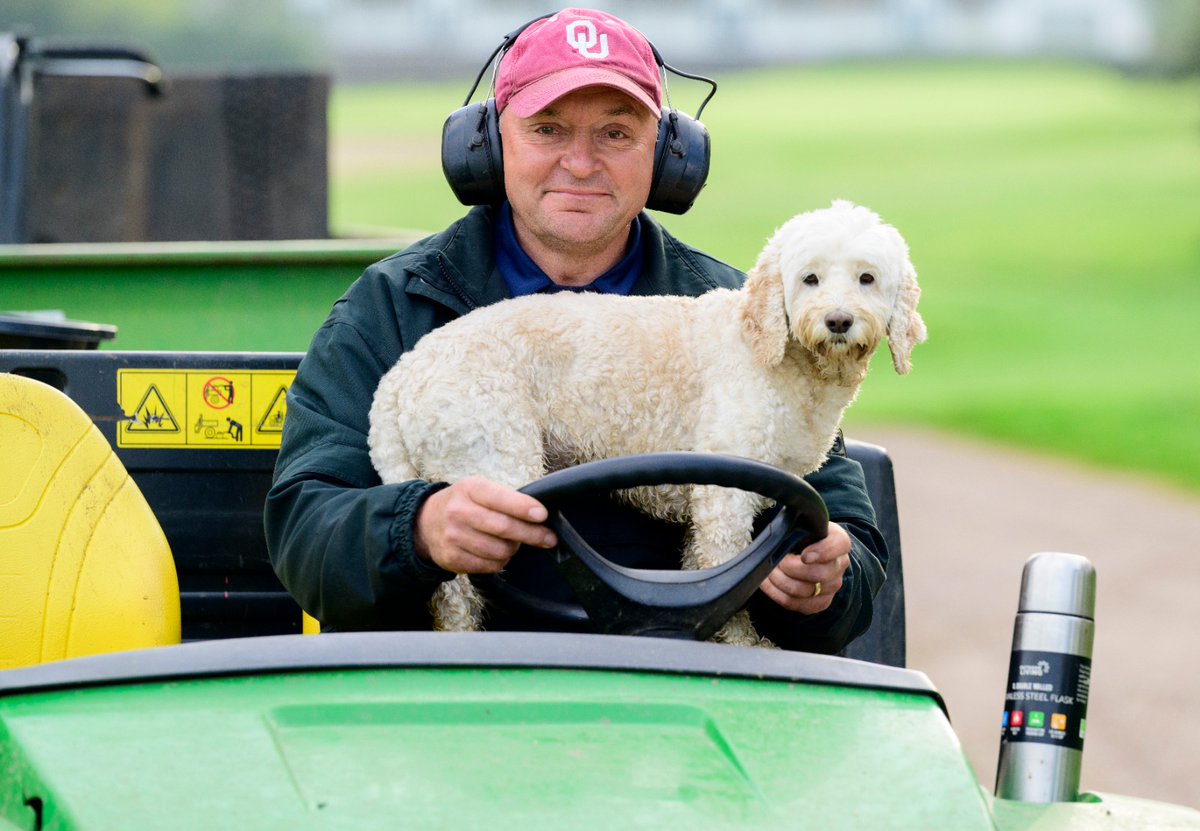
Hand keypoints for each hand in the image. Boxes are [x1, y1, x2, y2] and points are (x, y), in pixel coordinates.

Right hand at [414, 477, 556, 573]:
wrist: (425, 522)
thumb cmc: (464, 504)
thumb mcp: (479, 490)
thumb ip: (506, 499)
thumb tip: (539, 516)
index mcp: (470, 489)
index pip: (501, 498)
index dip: (524, 508)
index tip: (543, 515)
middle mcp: (459, 511)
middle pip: (504, 528)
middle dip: (532, 535)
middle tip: (548, 538)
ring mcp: (453, 536)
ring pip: (499, 550)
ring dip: (513, 549)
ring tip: (512, 543)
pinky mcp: (452, 558)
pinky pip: (489, 566)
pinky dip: (500, 562)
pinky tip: (498, 553)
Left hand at [759, 521, 850, 614]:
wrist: (806, 551)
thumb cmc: (803, 535)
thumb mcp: (804, 524)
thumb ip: (798, 525)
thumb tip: (782, 533)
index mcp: (839, 542)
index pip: (838, 545)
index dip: (822, 552)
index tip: (804, 555)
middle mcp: (840, 565)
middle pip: (819, 574)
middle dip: (791, 568)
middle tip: (777, 560)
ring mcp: (832, 586)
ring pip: (803, 590)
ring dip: (779, 580)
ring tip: (768, 571)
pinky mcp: (820, 602)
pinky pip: (796, 603)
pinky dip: (777, 594)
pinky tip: (767, 583)